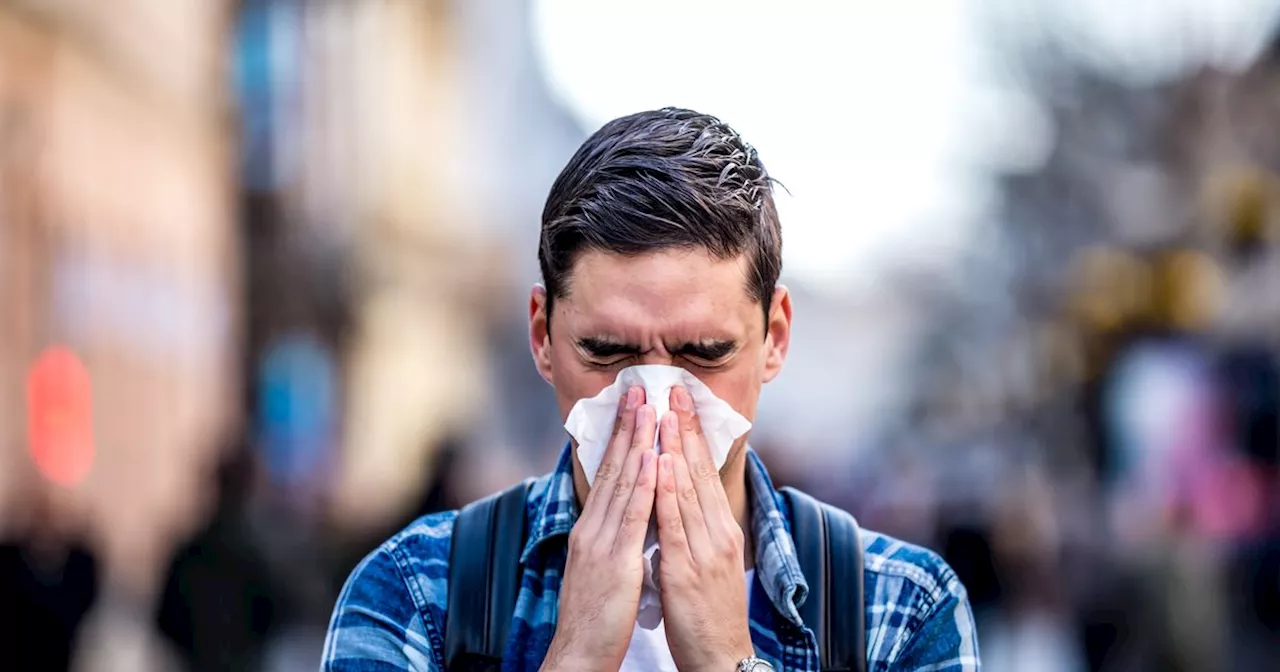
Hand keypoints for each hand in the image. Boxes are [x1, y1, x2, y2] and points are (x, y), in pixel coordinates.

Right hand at [543, 387, 657, 671]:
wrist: (578, 653)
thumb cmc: (594, 616)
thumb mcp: (600, 569)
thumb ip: (610, 539)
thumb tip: (624, 516)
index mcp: (590, 530)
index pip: (607, 475)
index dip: (621, 439)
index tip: (633, 407)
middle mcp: (592, 529)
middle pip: (613, 469)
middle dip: (628, 428)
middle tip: (640, 390)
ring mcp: (601, 543)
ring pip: (623, 484)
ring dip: (638, 443)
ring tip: (649, 409)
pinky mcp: (615, 561)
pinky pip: (633, 517)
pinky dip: (645, 485)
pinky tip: (655, 460)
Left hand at [655, 386, 754, 671]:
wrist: (721, 656)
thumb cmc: (709, 612)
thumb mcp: (708, 560)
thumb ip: (695, 527)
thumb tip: (676, 494)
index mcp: (721, 529)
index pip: (704, 471)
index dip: (692, 433)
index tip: (681, 400)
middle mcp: (717, 532)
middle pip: (699, 471)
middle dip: (685, 428)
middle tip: (674, 389)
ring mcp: (705, 550)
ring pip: (688, 490)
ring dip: (675, 448)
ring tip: (664, 413)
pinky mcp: (688, 570)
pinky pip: (675, 524)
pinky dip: (667, 492)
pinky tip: (660, 467)